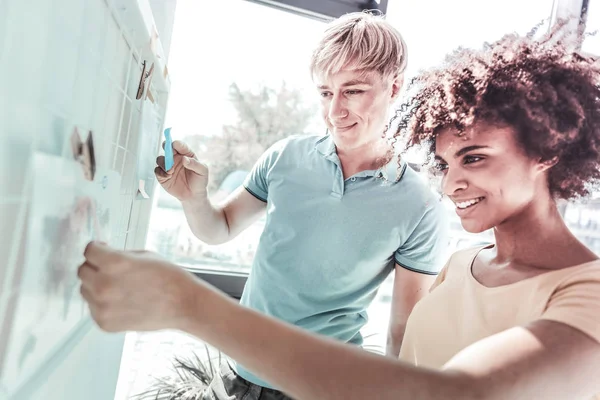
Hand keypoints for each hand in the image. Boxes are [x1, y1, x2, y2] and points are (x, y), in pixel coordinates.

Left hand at [77, 242, 198, 331]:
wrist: (182, 304)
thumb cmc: (167, 276)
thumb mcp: (143, 256)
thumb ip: (118, 256)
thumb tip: (101, 257)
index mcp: (114, 263)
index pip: (89, 251)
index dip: (96, 248)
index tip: (101, 250)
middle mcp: (103, 285)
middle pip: (82, 271)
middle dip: (94, 267)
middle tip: (109, 270)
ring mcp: (102, 307)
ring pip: (85, 290)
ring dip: (96, 286)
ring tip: (118, 287)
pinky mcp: (104, 323)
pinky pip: (93, 308)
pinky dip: (102, 303)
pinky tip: (121, 301)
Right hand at [155, 140, 208, 201]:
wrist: (194, 195)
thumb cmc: (200, 180)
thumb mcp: (203, 171)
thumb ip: (195, 164)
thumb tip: (184, 159)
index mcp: (186, 154)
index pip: (180, 145)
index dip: (176, 144)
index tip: (175, 145)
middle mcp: (176, 158)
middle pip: (167, 148)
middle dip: (166, 148)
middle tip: (169, 153)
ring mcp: (168, 167)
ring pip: (160, 159)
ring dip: (164, 163)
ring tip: (171, 171)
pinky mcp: (163, 176)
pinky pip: (157, 171)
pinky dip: (161, 172)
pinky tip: (168, 176)